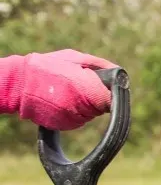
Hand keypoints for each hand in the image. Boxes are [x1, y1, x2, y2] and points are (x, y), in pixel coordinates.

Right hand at [0, 50, 115, 129]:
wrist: (19, 83)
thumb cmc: (47, 67)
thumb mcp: (75, 58)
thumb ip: (100, 66)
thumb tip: (118, 73)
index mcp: (89, 91)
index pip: (112, 99)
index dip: (108, 92)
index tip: (102, 86)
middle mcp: (83, 109)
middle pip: (100, 107)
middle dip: (94, 97)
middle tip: (78, 84)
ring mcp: (72, 120)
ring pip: (88, 114)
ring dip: (83, 104)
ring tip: (65, 90)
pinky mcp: (63, 126)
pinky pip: (76, 119)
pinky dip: (71, 111)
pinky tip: (60, 100)